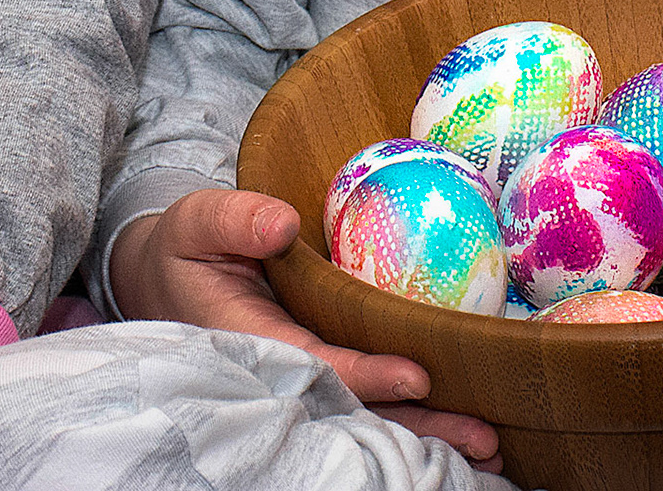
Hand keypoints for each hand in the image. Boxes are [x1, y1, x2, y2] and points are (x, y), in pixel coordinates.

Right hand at [110, 189, 503, 474]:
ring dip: (429, 426)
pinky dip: (416, 407)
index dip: (366, 375)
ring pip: (373, 407)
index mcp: (254, 338)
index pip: (318, 364)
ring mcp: (308, 368)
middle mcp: (288, 365)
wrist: (171, 277)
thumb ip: (234, 219)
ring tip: (490, 444)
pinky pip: (372, 388)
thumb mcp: (198, 221)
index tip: (416, 374)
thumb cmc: (189, 246)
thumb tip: (284, 222)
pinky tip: (466, 417)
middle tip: (482, 436)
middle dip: (418, 424)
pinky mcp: (325, 359)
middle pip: (359, 404)